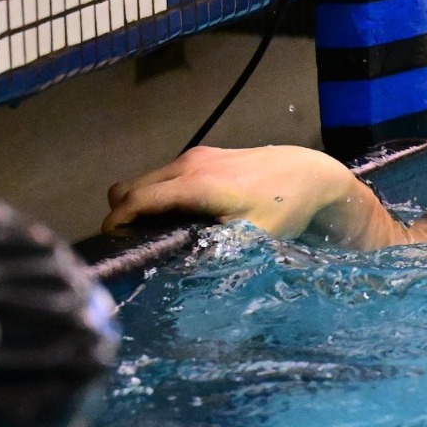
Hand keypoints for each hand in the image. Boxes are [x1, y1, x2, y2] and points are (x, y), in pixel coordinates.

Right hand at [104, 145, 358, 239]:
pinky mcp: (206, 155)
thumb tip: (176, 271)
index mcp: (196, 184)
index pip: (134, 199)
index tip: (114, 247)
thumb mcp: (250, 237)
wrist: (312, 173)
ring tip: (160, 234)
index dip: (116, 223)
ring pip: (146, 179)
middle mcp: (189, 164)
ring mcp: (197, 156)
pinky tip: (182, 216)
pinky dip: (160, 194)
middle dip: (123, 215)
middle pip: (129, 187)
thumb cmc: (284, 207)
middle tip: (138, 244)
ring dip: (142, 204)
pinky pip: (165, 175)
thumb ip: (211, 252)